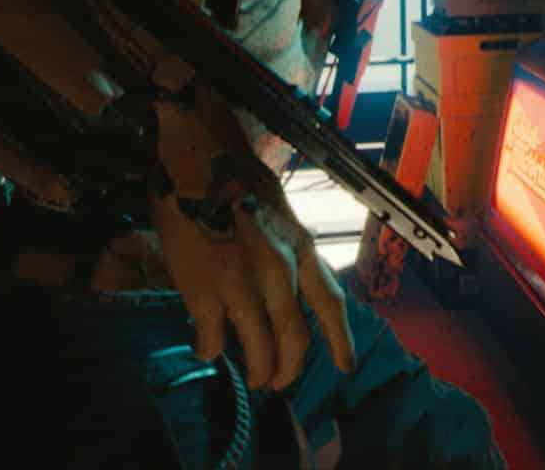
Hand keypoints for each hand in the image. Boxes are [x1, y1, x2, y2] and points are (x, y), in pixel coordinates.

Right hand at [149, 152, 355, 390]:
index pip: (329, 303)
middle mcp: (279, 271)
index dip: (340, 340)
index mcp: (301, 247)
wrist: (199, 161)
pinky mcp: (204, 291)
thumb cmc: (238, 177)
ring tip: (253, 378)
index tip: (345, 365)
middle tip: (279, 382)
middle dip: (289, 368)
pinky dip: (211, 350)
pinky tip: (207, 349)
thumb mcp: (280, 211)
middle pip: (294, 338)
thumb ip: (288, 247)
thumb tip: (290, 280)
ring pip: (258, 349)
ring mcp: (242, 284)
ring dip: (257, 370)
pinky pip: (213, 339)